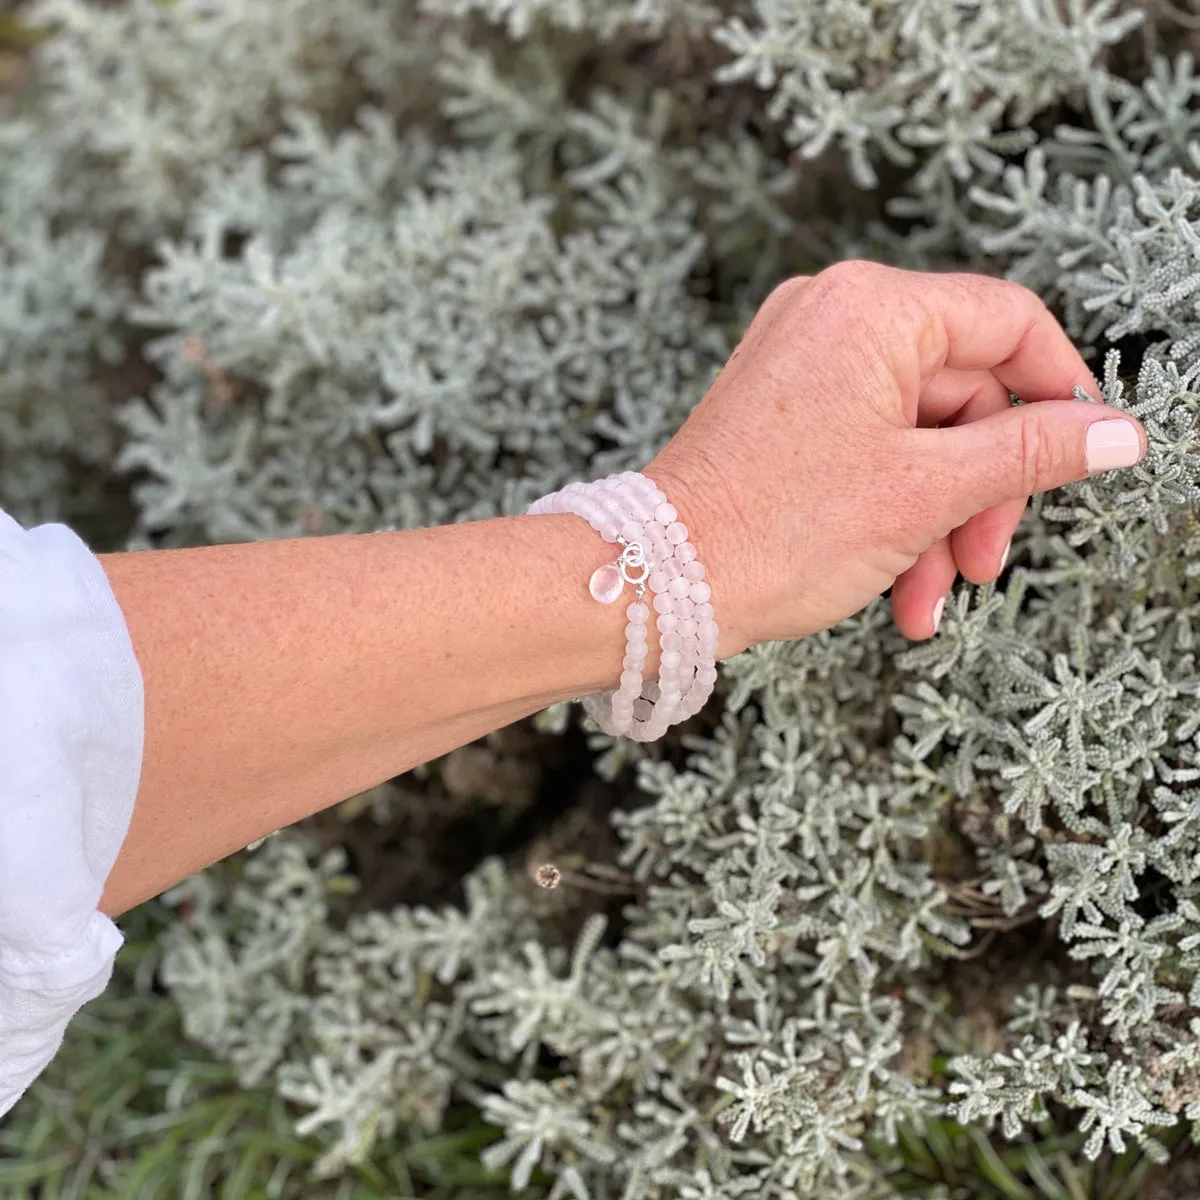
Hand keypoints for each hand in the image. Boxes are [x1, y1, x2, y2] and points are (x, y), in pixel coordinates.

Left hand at [646, 261, 1147, 652]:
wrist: (658, 582)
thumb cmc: (773, 532)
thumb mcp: (926, 494)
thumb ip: (1029, 454)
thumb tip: (1115, 433)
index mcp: (870, 309)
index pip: (1008, 323)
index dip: (1058, 391)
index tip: (1082, 454)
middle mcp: (831, 318)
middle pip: (961, 394)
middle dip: (981, 491)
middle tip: (984, 561)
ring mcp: (800, 365)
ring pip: (915, 437)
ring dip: (936, 523)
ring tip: (929, 598)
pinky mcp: (781, 413)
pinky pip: (866, 450)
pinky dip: (890, 514)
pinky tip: (897, 589)